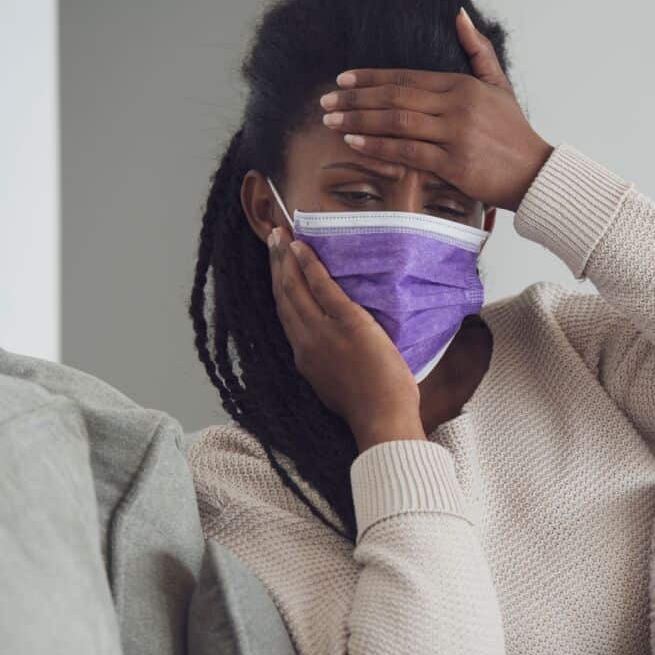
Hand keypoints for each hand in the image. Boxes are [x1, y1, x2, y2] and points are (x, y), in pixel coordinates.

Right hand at [266, 227, 425, 449]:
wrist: (382, 418)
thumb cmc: (372, 407)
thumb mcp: (339, 385)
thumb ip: (331, 363)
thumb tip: (337, 349)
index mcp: (304, 359)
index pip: (286, 316)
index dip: (278, 289)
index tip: (275, 269)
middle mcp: (305, 343)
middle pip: (283, 297)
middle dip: (276, 266)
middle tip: (272, 240)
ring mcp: (322, 332)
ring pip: (294, 288)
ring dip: (286, 259)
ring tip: (280, 236)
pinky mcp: (346, 322)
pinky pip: (322, 286)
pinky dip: (309, 265)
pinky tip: (302, 247)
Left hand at [318, 7, 554, 211]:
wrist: (535, 173)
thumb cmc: (514, 133)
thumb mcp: (498, 85)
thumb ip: (478, 50)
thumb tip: (459, 15)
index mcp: (462, 85)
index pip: (406, 77)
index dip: (370, 78)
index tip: (342, 80)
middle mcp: (457, 107)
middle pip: (394, 97)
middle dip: (355, 99)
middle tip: (326, 101)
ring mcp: (455, 135)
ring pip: (396, 122)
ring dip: (359, 121)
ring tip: (331, 121)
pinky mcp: (454, 164)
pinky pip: (407, 153)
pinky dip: (378, 147)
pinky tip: (355, 143)